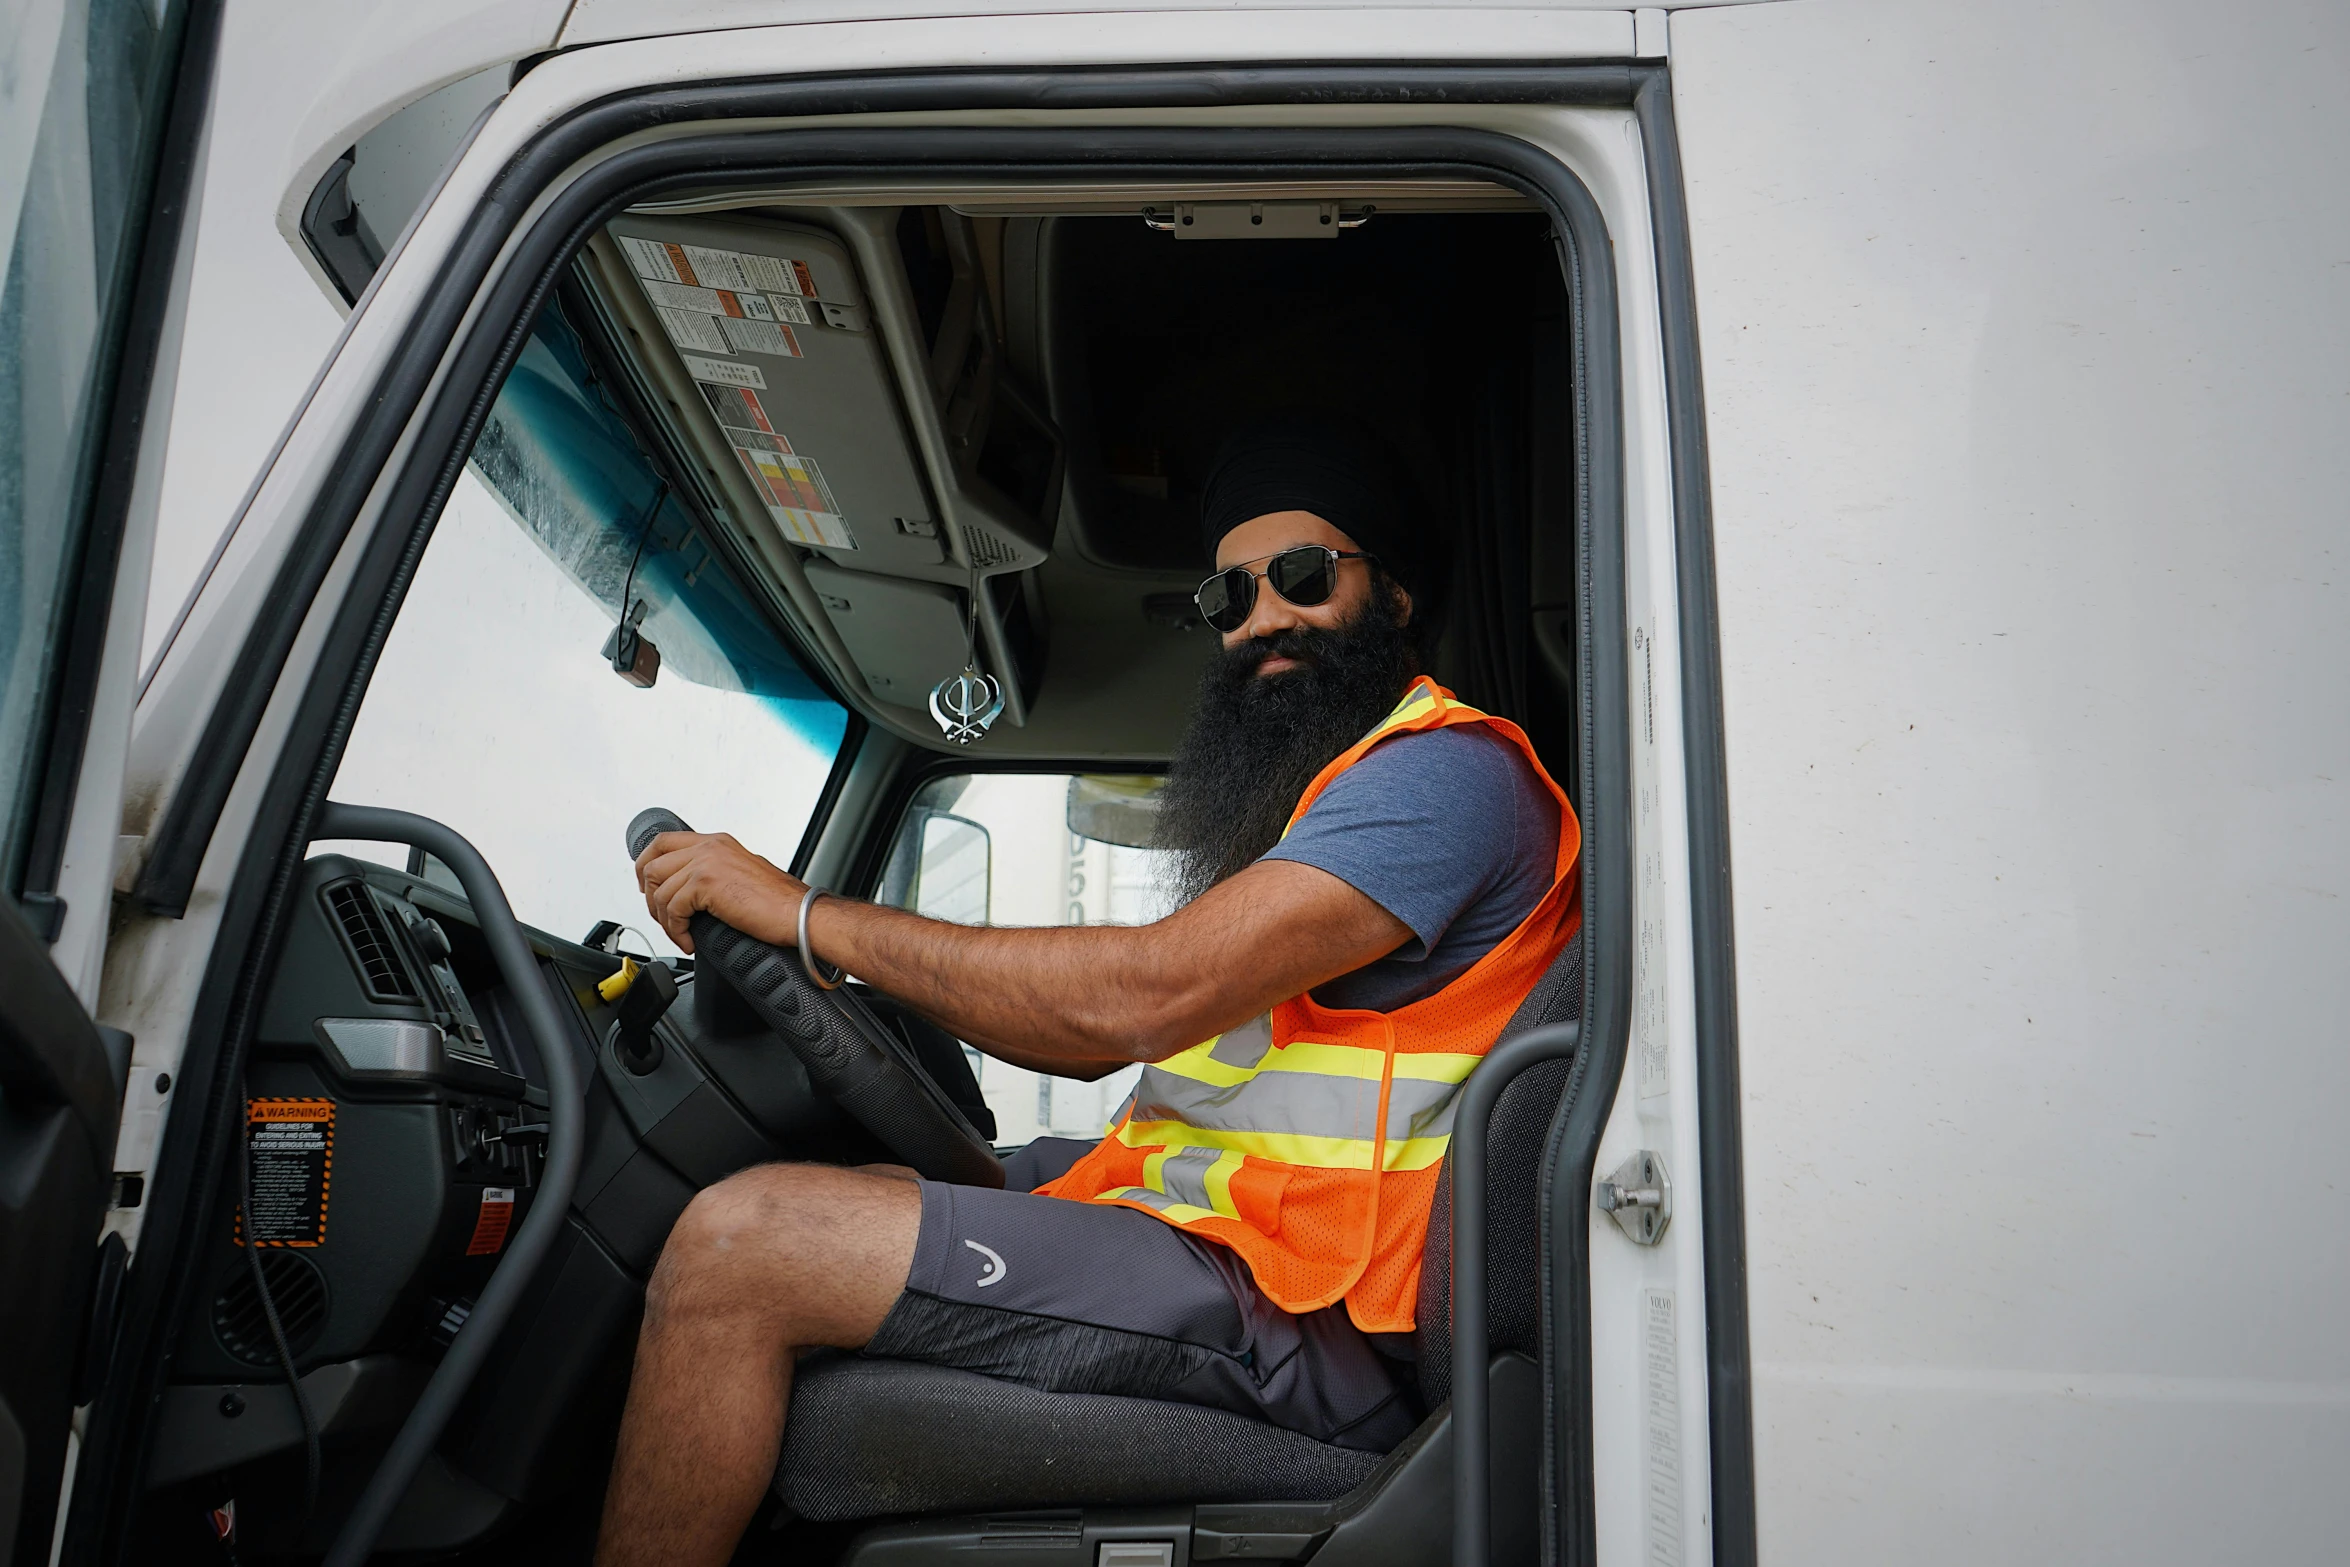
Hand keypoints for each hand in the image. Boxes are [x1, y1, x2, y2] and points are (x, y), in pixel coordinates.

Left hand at [633, 831, 804, 953]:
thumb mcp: (742, 874)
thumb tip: (692, 893)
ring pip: (659, 890)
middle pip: (652, 862)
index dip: (647, 865)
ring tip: (681, 934)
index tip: (649, 888)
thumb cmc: (779, 903)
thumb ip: (716, 873)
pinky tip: (689, 941)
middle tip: (661, 917)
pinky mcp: (705, 883)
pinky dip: (676, 931)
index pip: (663, 842)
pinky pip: (672, 909)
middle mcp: (709, 846)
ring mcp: (706, 862)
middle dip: (649, 894)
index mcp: (717, 842)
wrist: (798, 914)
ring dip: (664, 920)